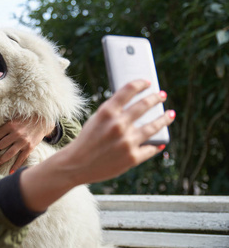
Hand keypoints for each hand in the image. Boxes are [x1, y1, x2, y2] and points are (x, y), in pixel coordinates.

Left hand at [0, 116, 54, 173]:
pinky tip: (10, 172)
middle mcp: (16, 133)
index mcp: (11, 125)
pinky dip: (15, 167)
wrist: (42, 122)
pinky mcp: (29, 148)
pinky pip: (20, 159)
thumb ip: (7, 126)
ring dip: (2, 159)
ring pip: (9, 154)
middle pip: (1, 145)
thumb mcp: (15, 119)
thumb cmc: (26, 120)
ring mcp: (23, 142)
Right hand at [19, 80, 175, 212]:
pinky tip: (161, 142)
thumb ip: (113, 112)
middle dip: (155, 98)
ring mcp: (127, 141)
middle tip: (162, 95)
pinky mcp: (132, 157)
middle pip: (144, 105)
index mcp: (107, 112)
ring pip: (153, 126)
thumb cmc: (86, 140)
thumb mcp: (95, 120)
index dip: (140, 84)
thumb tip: (136, 105)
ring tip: (171, 114)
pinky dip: (156, 145)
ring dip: (165, 118)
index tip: (147, 82)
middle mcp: (118, 125)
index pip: (129, 90)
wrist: (77, 164)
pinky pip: (150, 148)